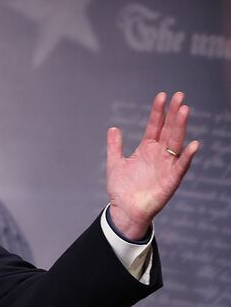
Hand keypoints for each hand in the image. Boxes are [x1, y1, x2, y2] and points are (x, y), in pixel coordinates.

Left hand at [107, 91, 198, 239]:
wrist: (124, 210)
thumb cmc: (122, 189)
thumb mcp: (115, 163)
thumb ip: (115, 146)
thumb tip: (113, 128)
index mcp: (147, 149)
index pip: (155, 126)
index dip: (158, 112)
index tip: (162, 96)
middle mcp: (159, 154)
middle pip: (169, 130)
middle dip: (174, 113)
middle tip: (180, 96)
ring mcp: (166, 166)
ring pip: (176, 143)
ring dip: (181, 127)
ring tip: (185, 110)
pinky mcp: (171, 180)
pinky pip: (181, 166)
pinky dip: (187, 156)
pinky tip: (193, 145)